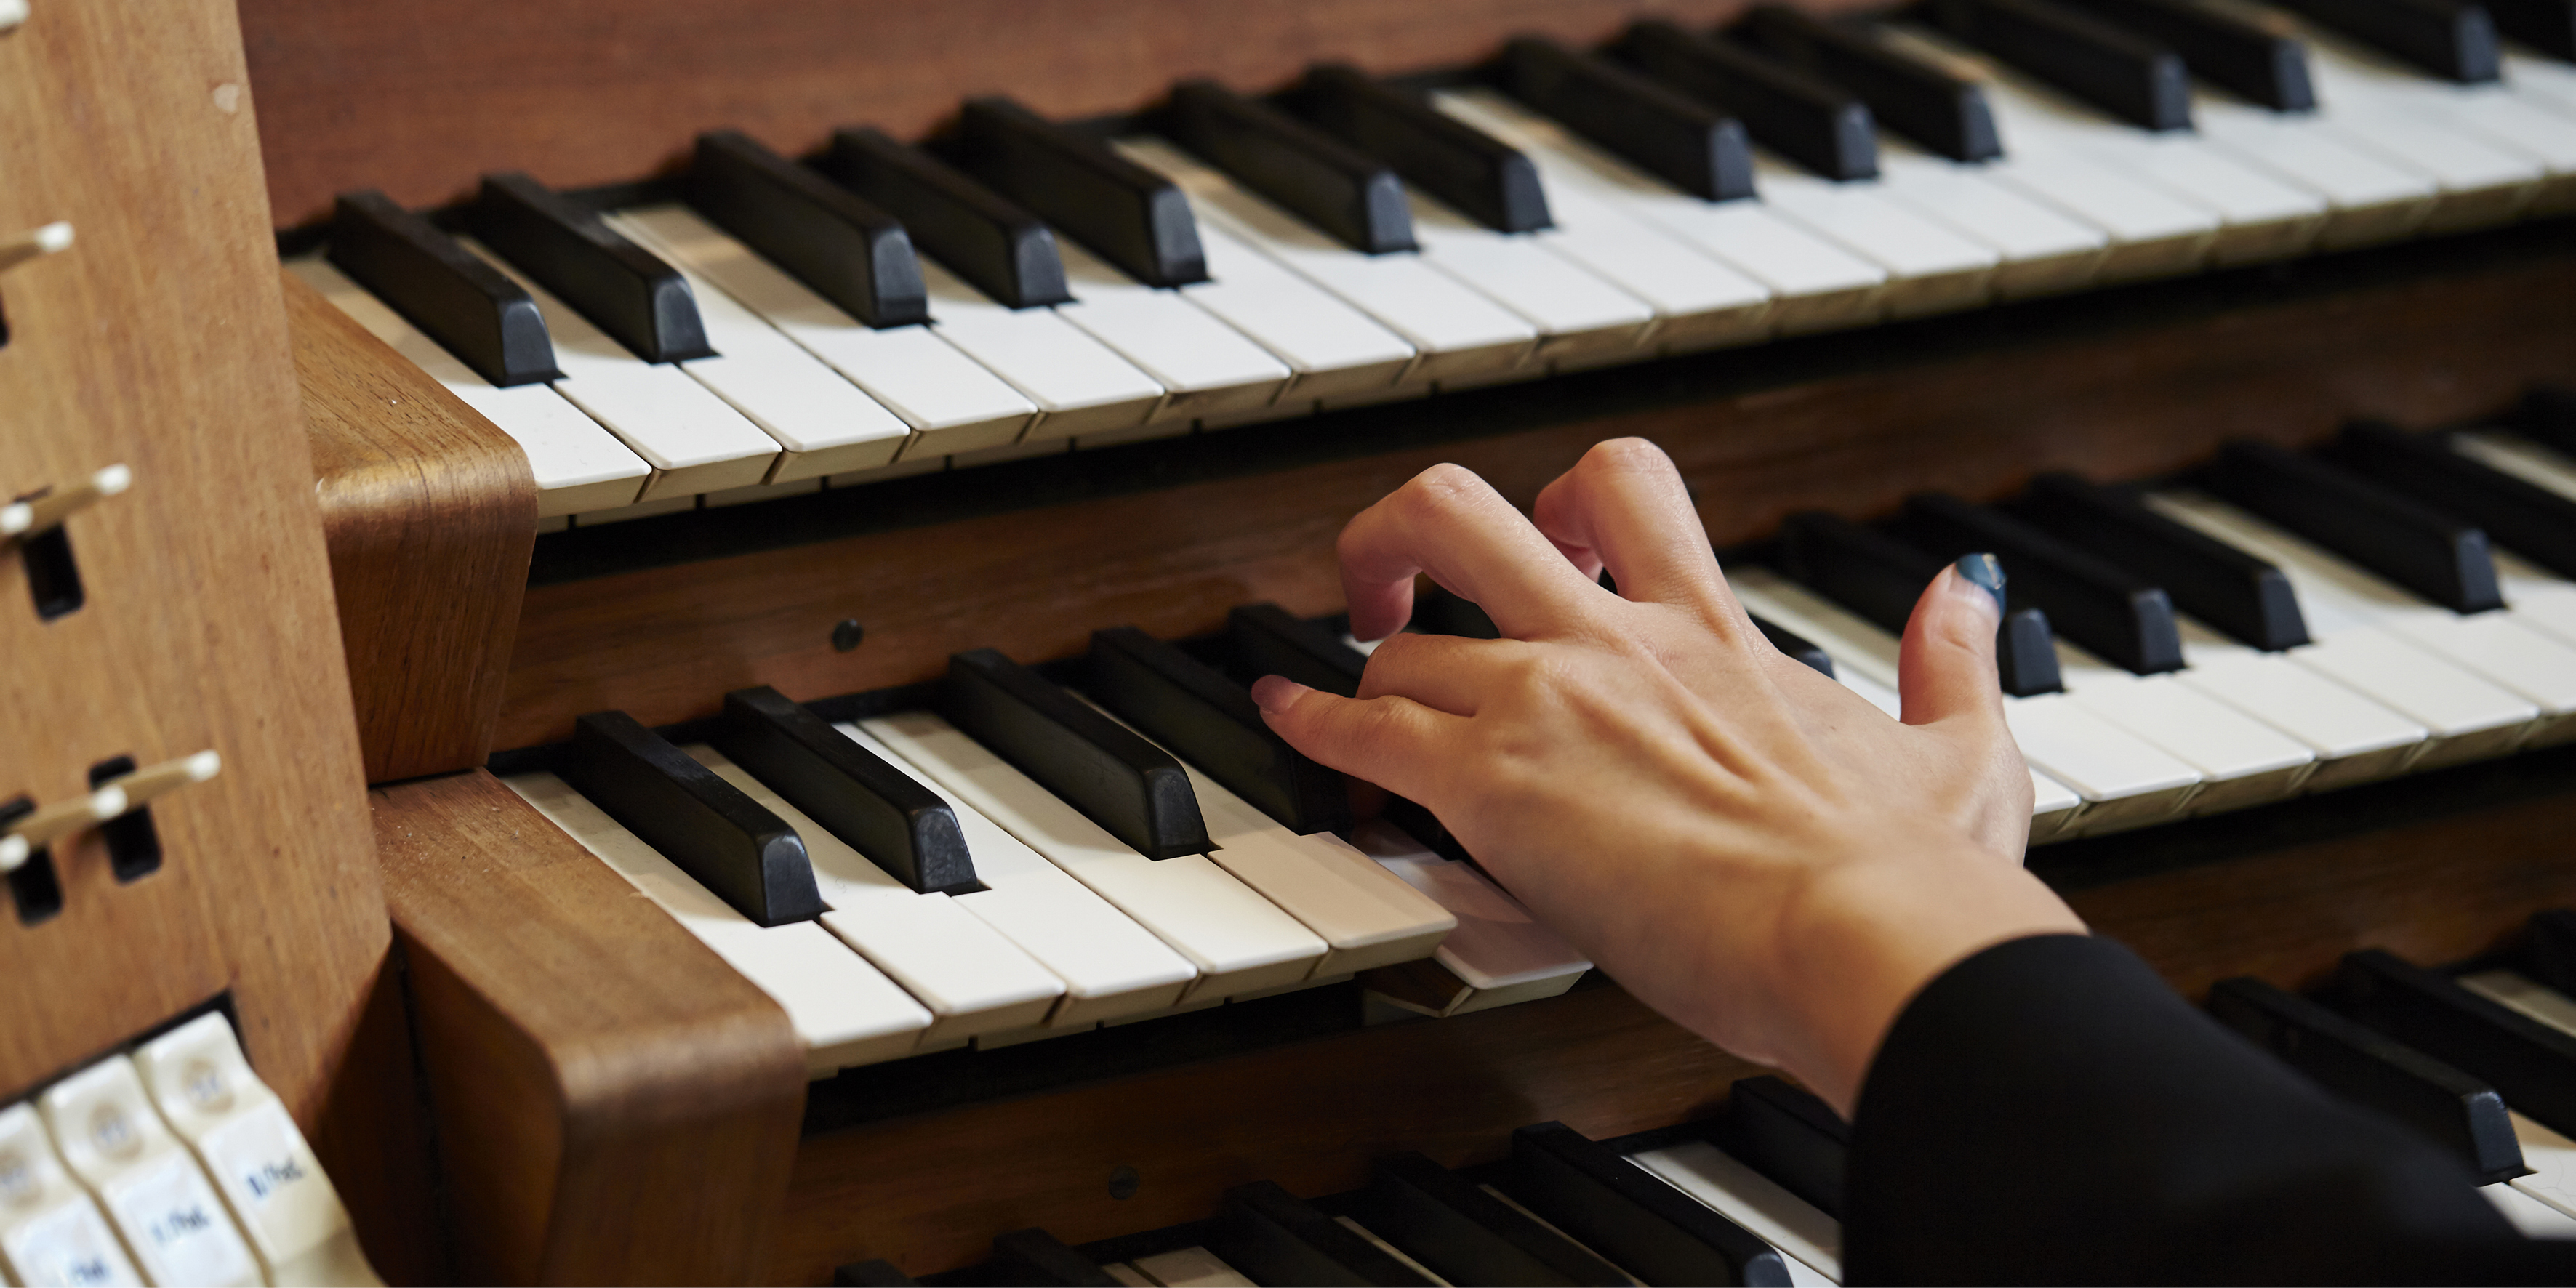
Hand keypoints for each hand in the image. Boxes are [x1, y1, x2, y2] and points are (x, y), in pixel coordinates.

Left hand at [1251, 440, 2084, 1113]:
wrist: (1866, 934)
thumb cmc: (1912, 874)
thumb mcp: (1965, 750)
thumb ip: (1955, 663)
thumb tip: (1968, 597)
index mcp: (1714, 632)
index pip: (1623, 497)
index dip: (1567, 501)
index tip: (1548, 537)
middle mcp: (1617, 643)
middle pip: (1469, 510)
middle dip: (1407, 534)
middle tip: (1396, 583)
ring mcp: (1548, 703)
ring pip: (1404, 637)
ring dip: (1364, 668)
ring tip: (1340, 695)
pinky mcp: (1495, 785)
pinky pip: (1364, 729)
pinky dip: (1311, 725)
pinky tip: (1289, 729)